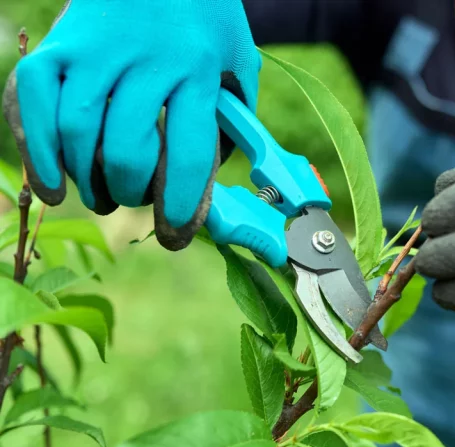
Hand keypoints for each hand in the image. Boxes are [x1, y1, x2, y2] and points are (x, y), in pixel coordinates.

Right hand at [2, 0, 259, 249]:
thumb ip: (233, 120)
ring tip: (101, 196)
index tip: (175, 234)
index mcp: (198, 69)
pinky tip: (51, 187)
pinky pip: (32, 100)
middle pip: (127, 149)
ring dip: (86, 180)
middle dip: (130, 192)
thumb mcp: (238, 63)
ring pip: (77, 132)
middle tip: (133, 201)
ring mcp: (95, 49)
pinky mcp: (59, 44)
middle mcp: (145, 60)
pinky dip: (35, 150)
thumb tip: (211, 183)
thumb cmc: (206, 20)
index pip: (189, 152)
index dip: (180, 205)